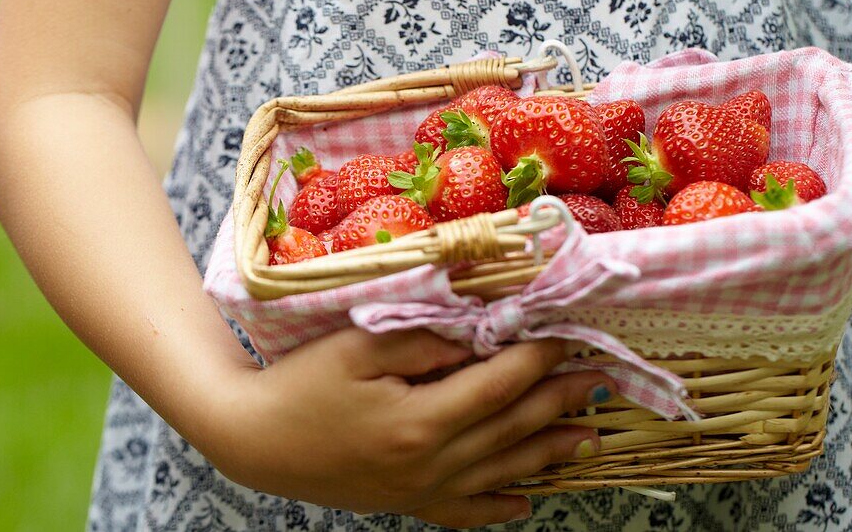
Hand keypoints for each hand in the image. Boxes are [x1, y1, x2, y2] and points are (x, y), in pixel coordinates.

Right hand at [201, 327, 612, 528]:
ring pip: (499, 473)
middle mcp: (429, 464)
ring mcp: (418, 491)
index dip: (538, 359)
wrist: (253, 441)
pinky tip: (524, 505)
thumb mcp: (358, 346)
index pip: (498, 385)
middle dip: (558, 403)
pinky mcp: (404, 504)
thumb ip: (424, 340)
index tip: (568, 338)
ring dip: (547, 454)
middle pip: (509, 430)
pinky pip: (463, 514)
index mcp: (420, 420)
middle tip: (599, 383)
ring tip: (588, 438)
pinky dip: (497, 509)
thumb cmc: (301, 384)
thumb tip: (478, 337)